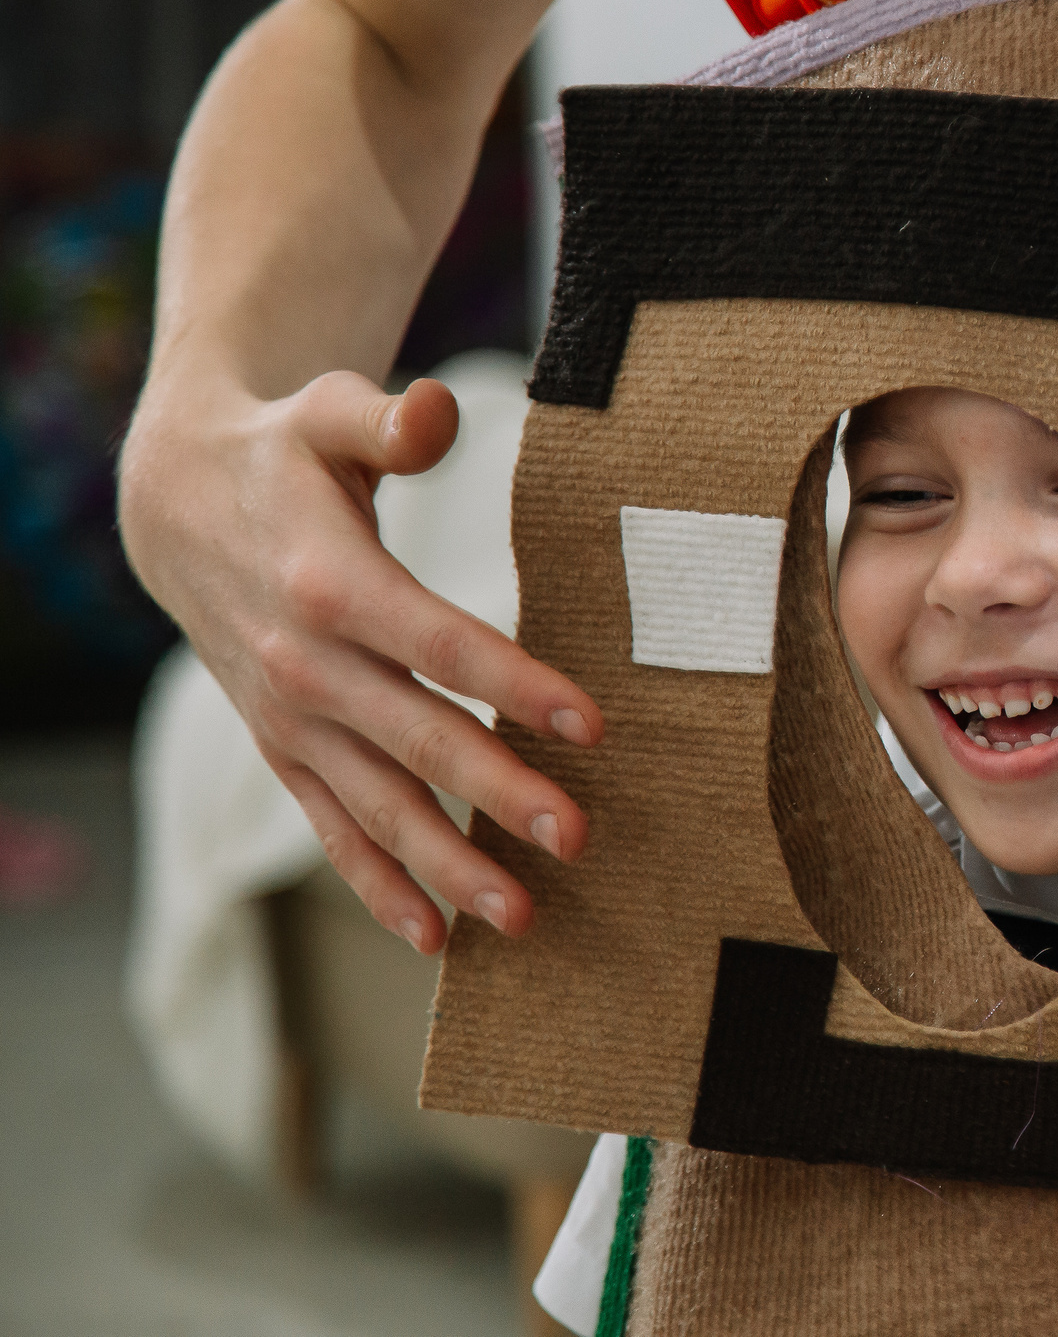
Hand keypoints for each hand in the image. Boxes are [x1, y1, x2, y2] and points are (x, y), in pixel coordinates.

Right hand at [119, 370, 600, 952]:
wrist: (176, 505)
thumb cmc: (284, 452)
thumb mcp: (326, 412)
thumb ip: (387, 419)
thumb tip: (436, 410)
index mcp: (330, 583)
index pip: (438, 640)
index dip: (513, 681)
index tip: (590, 722)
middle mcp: (306, 664)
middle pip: (417, 739)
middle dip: (498, 793)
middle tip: (576, 837)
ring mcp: (292, 717)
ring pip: (376, 804)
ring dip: (447, 865)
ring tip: (520, 916)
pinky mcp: (284, 748)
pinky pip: (333, 826)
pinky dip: (379, 884)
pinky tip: (434, 937)